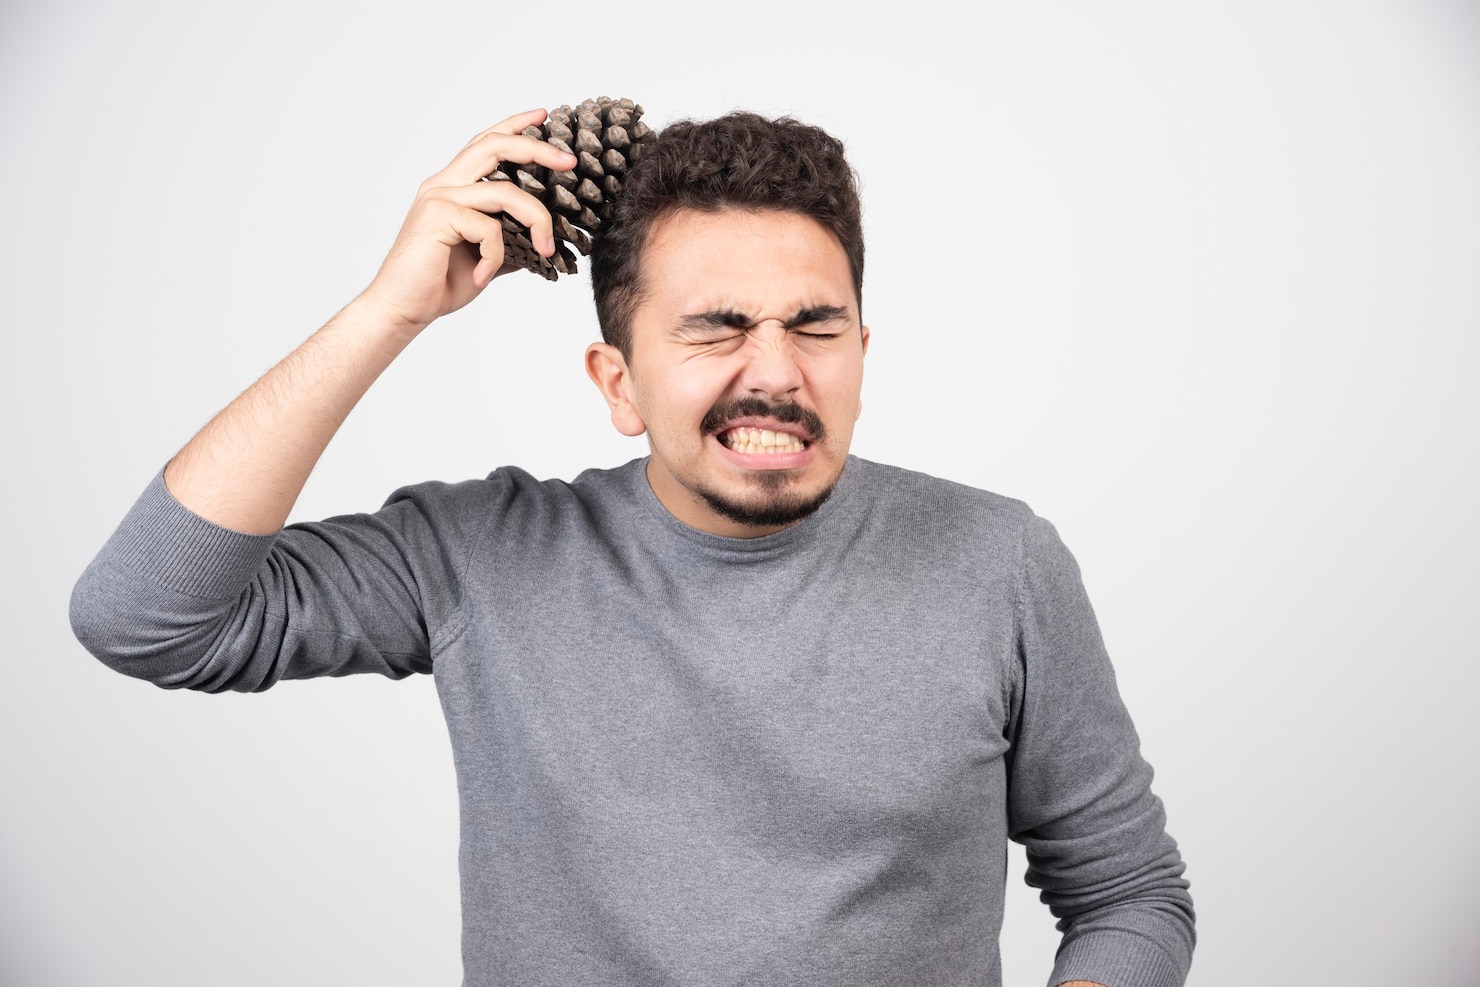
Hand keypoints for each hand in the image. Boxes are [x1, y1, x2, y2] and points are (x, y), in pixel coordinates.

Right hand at [354, 109, 577, 334]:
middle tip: (569, 161)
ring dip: (536, 219)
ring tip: (546, 248)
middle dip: (536, 148)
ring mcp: (439, 198)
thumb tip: (545, 239)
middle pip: (494, 146)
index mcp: (453, 186)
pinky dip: (496, 255)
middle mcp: (444, 184)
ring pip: (504, 191)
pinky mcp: (437, 218)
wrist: (403, 309)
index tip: (543, 116)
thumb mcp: (487, 257)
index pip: (485, 143)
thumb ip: (510, 239)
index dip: (514, 126)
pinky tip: (484, 276)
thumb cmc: (438, 283)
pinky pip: (489, 228)